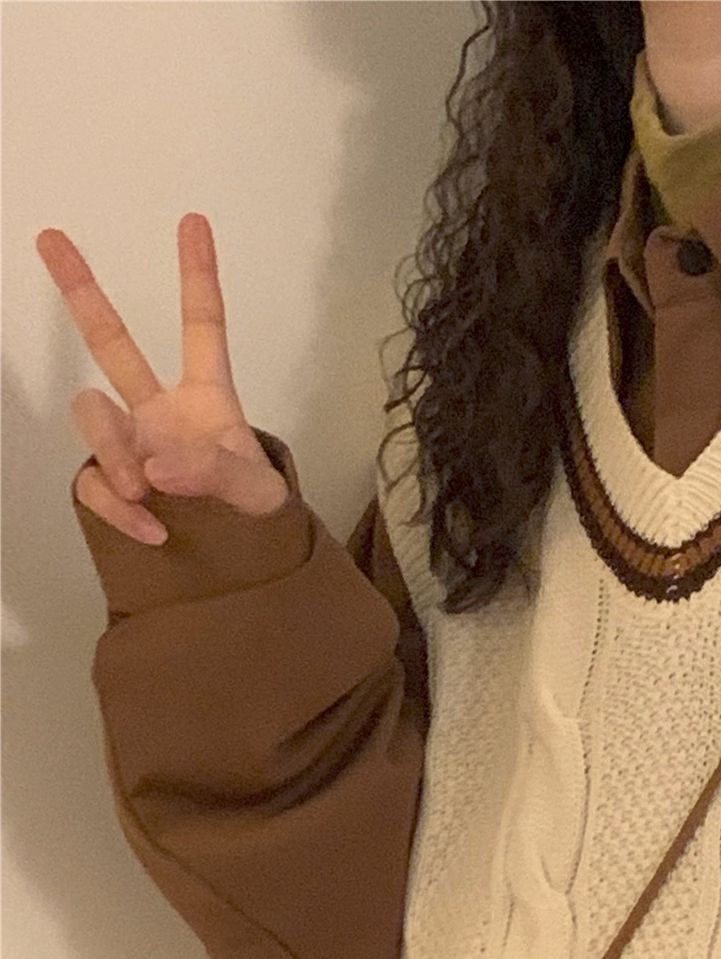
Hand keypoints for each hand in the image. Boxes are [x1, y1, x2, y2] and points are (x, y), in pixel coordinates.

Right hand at [36, 212, 288, 544]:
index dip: (198, 276)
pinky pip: (94, 482)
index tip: (193, 221)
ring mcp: (130, 444)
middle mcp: (160, 410)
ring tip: (148, 489)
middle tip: (50, 236)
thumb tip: (156, 466)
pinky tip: (153, 528)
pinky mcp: (110, 483)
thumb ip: (216, 472)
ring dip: (113, 450)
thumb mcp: (256, 492)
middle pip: (113, 343)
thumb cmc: (256, 513)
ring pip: (94, 417)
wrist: (242, 562)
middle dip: (82, 291)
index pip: (203, 326)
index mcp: (207, 396)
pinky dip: (118, 508)